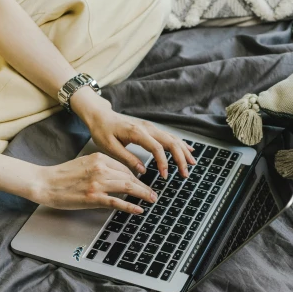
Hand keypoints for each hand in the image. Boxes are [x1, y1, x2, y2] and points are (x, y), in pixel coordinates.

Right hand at [31, 152, 156, 212]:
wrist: (44, 183)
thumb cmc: (62, 175)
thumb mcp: (85, 163)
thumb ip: (102, 167)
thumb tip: (118, 177)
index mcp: (99, 158)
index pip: (125, 168)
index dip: (137, 177)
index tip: (143, 184)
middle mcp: (100, 168)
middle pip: (130, 177)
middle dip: (144, 187)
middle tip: (153, 194)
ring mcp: (97, 183)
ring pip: (127, 187)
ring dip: (142, 194)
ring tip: (151, 200)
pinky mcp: (93, 197)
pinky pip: (117, 202)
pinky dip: (130, 206)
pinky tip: (138, 209)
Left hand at [72, 89, 195, 178]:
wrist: (100, 115)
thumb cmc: (102, 130)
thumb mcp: (109, 147)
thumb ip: (127, 158)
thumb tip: (142, 170)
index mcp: (137, 132)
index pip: (157, 148)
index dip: (163, 163)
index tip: (165, 175)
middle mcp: (147, 128)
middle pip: (170, 142)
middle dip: (180, 158)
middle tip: (185, 173)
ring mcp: (151, 127)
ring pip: (172, 138)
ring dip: (183, 151)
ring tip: (191, 164)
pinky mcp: (151, 129)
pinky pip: (169, 136)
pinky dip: (180, 144)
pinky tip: (188, 150)